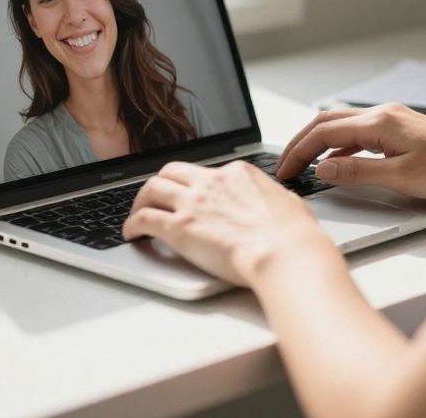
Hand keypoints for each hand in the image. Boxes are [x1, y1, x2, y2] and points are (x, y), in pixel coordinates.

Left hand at [122, 160, 339, 286]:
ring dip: (141, 200)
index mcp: (238, 173)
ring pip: (151, 188)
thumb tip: (275, 202)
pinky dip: (132, 224)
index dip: (194, 185)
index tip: (191, 196)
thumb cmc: (293, 236)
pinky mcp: (180, 227)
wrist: (284, 254)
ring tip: (137, 213)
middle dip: (161, 183)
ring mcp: (193, 203)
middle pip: (172, 172)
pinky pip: (144, 218)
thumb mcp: (289, 203)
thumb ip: (273, 199)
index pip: (206, 171)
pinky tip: (131, 233)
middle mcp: (212, 182)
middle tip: (156, 197)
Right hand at [275, 103, 425, 199]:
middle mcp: (383, 114)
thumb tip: (324, 170)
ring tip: (304, 166)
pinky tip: (338, 165)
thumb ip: (357, 173)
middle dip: (301, 143)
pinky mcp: (399, 128)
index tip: (285, 170)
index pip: (324, 133)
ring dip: (319, 144)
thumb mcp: (400, 178)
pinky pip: (359, 133)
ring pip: (342, 126)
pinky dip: (340, 147)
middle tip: (285, 165)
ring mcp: (391, 119)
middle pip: (327, 123)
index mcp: (379, 122)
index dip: (299, 152)